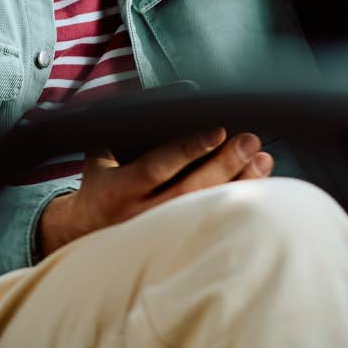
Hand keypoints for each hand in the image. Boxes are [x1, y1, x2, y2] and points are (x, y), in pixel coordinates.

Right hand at [38, 128, 271, 255]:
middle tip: (249, 141)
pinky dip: (237, 202)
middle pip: (190, 191)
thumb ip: (120, 134)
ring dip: (238, 184)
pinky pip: (214, 223)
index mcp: (118, 189)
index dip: (188, 149)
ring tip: (261, 160)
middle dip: (224, 164)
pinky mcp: (177, 244)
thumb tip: (151, 103)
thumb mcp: (99, 158)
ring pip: (206, 210)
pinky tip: (256, 185)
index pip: (157, 167)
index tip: (218, 130)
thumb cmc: (100, 187)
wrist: (86, 234)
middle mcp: (140, 214)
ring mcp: (161, 234)